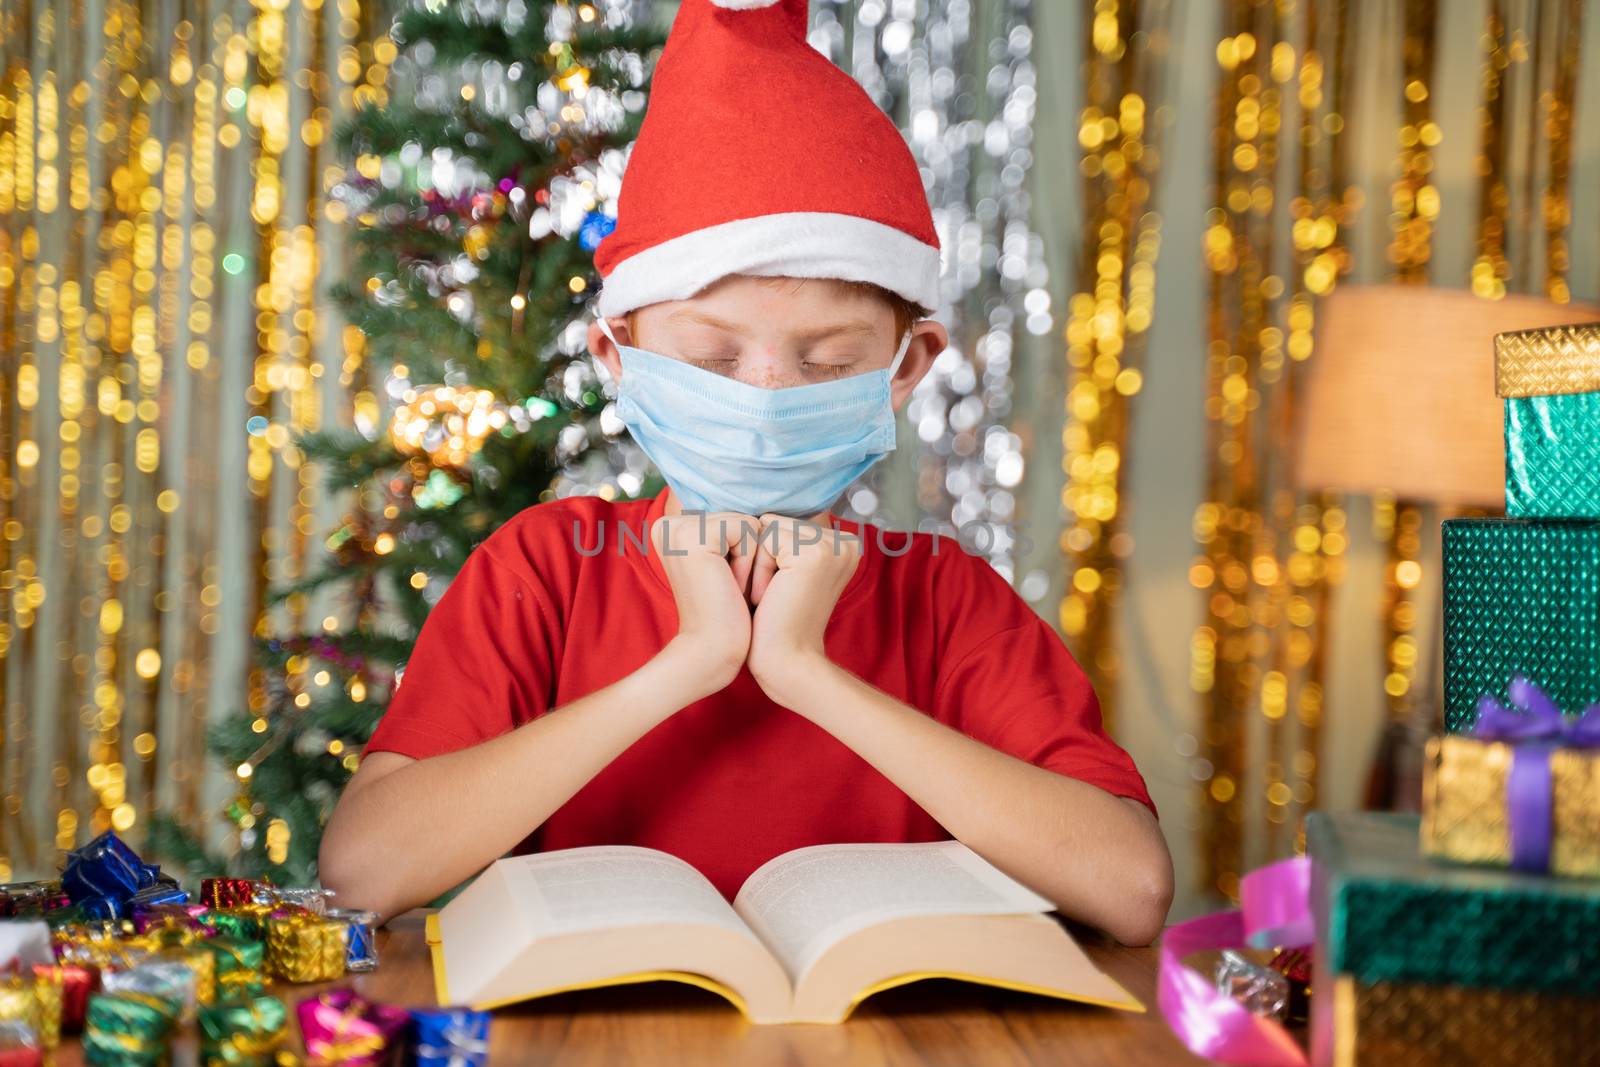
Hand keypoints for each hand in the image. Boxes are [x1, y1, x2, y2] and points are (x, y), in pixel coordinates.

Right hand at [650, 510, 761, 697]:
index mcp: (673, 527)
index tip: (725, 583)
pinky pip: (748, 530)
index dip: (744, 551)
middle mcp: (668, 523)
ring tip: (729, 588)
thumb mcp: (727, 563)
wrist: (712, 652)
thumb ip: (732, 532)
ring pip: (747, 522)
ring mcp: (678, 528)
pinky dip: (749, 561)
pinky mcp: (694, 538)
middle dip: (748, 554)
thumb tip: (765, 510)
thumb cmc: (727, 614)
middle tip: (728, 588)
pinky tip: (731, 586)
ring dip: (750, 559)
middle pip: (740, 516)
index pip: (733, 517)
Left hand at [746, 513, 861, 707]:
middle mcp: (846, 541)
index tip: (780, 590)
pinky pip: (765, 538)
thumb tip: (757, 511)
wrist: (786, 663)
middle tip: (776, 596)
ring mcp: (834, 545)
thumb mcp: (786, 571)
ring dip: (759, 563)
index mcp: (843, 544)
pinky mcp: (815, 552)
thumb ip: (785, 539)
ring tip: (773, 596)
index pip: (786, 522)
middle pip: (777, 521)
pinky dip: (758, 568)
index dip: (769, 555)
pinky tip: (771, 596)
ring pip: (769, 528)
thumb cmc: (776, 623)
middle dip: (763, 557)